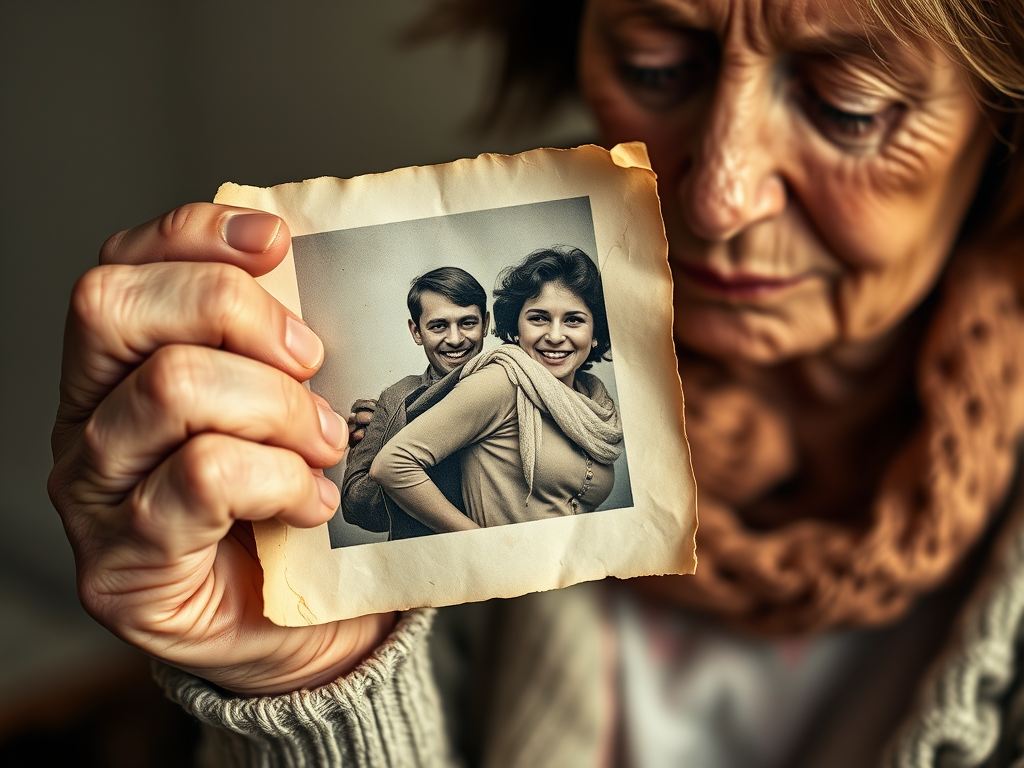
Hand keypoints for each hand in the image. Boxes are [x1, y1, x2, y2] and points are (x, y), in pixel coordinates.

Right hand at [48, 204, 394, 695]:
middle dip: (235, 312)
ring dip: (276, 405)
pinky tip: (312, 501)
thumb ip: (278, 347)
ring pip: (171, 387)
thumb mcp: (283, 408)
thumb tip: (312, 272)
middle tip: (310, 358)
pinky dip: (278, 478)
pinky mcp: (123, 563)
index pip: (124, 265)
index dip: (194, 234)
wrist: (286, 627)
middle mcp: (85, 420)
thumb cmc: (285, 505)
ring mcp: (93, 493)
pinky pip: (204, 479)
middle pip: (117, 306)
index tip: (277, 240)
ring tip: (323, 443)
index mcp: (117, 367)